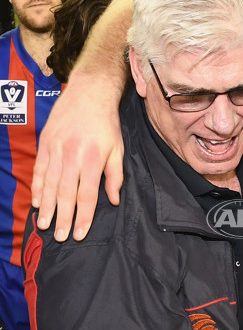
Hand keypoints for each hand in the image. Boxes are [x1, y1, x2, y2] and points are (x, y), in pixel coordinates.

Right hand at [31, 72, 124, 241]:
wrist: (89, 92)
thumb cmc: (107, 123)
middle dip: (63, 218)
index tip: (80, 234)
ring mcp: (56, 148)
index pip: (87, 195)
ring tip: (45, 225)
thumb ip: (115, 176)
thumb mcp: (118, 148)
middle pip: (66, 194)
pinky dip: (38, 187)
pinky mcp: (46, 142)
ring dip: (47, 207)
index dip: (83, 217)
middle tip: (60, 237)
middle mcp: (73, 155)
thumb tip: (112, 201)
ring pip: (51, 184)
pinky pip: (40, 169)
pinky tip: (38, 202)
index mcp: (94, 159)